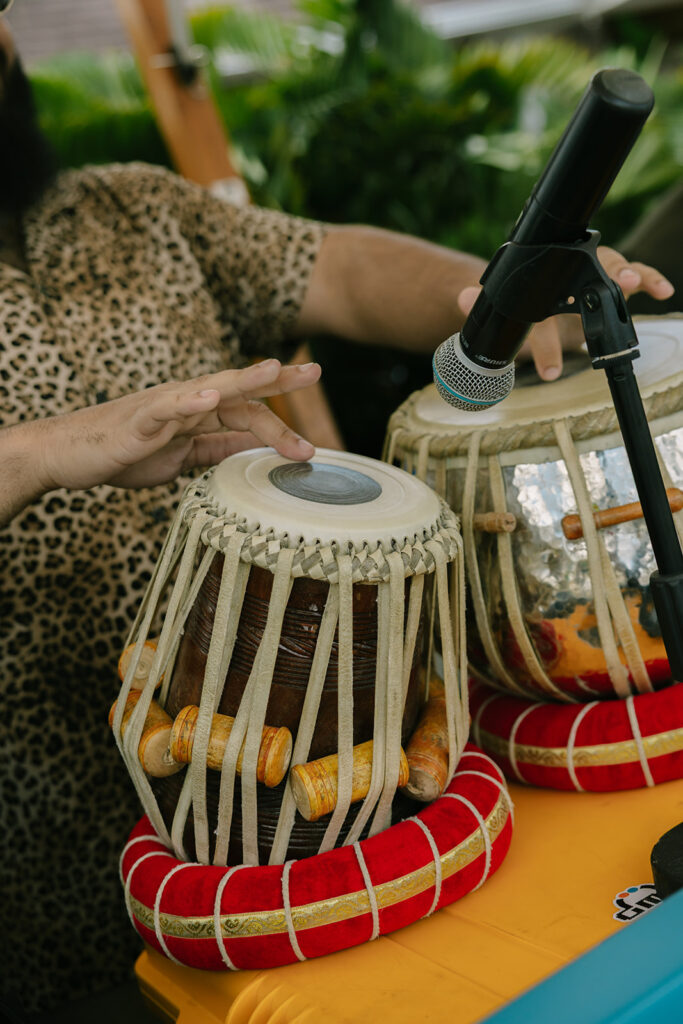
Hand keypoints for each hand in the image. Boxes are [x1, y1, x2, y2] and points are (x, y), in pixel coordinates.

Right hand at [38, 358, 320, 491]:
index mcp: (198, 412)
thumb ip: (216, 449)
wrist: (67, 455)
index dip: (281, 419)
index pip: (248, 410)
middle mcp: (185, 401)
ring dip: (242, 380)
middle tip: (315, 372)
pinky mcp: (137, 420)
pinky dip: (188, 400)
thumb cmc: (123, 453)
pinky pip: (166, 408)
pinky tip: (209, 395)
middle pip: (238, 389)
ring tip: (273, 370)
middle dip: (277, 380)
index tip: (311, 441)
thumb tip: (254, 451)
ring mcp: (161, 407)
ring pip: (208, 389)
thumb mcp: (182, 457)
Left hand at [457, 247, 673, 380]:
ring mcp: (585, 274)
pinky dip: (648, 280)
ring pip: (610, 267)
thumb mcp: (493, 306)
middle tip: (619, 284)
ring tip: (640, 285)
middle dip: (602, 276)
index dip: (546, 340)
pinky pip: (630, 276)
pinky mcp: (603, 280)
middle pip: (586, 270)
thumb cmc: (510, 299)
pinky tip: (663, 292)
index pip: (541, 305)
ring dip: (628, 275)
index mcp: (535, 282)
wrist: (518, 287)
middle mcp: (564, 274)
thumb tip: (463, 298)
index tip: (549, 369)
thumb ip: (478, 303)